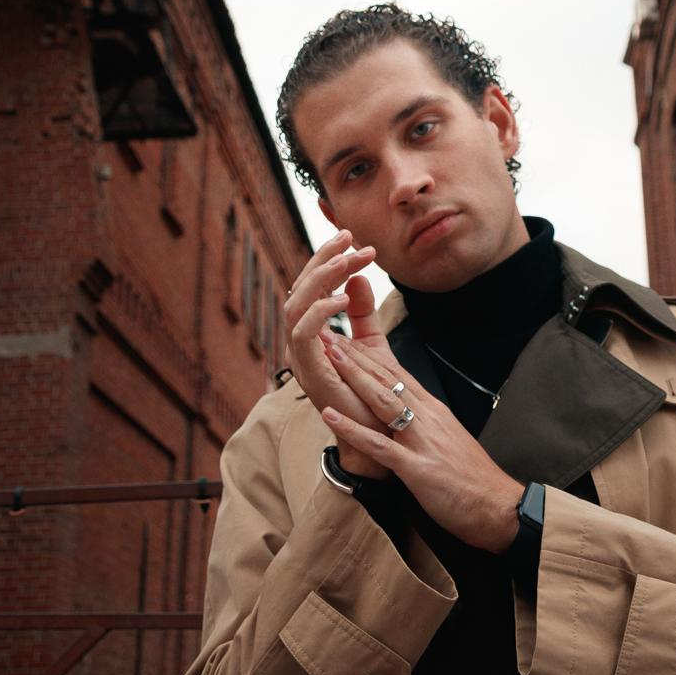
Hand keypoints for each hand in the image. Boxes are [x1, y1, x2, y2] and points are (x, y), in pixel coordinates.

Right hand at [282, 231, 388, 478]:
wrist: (380, 436)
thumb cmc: (372, 394)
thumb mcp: (371, 343)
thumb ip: (363, 312)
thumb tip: (359, 277)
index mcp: (311, 334)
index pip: (312, 287)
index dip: (329, 260)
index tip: (354, 239)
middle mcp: (300, 344)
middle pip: (299, 289)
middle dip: (324, 259)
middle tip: (351, 238)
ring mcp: (301, 359)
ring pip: (295, 305)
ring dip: (322, 277)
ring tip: (350, 259)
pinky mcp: (309, 373)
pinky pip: (302, 334)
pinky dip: (321, 311)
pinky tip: (345, 297)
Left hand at [319, 336, 523, 552]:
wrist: (499, 505)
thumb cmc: (473, 478)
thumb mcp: (448, 439)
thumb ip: (425, 424)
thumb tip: (405, 414)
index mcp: (433, 410)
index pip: (396, 375)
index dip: (369, 356)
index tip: (346, 340)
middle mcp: (427, 417)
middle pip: (386, 379)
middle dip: (356, 357)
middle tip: (329, 335)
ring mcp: (421, 440)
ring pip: (382, 401)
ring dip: (353, 378)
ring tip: (329, 358)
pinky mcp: (417, 468)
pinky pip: (379, 445)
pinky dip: (353, 430)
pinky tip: (330, 416)